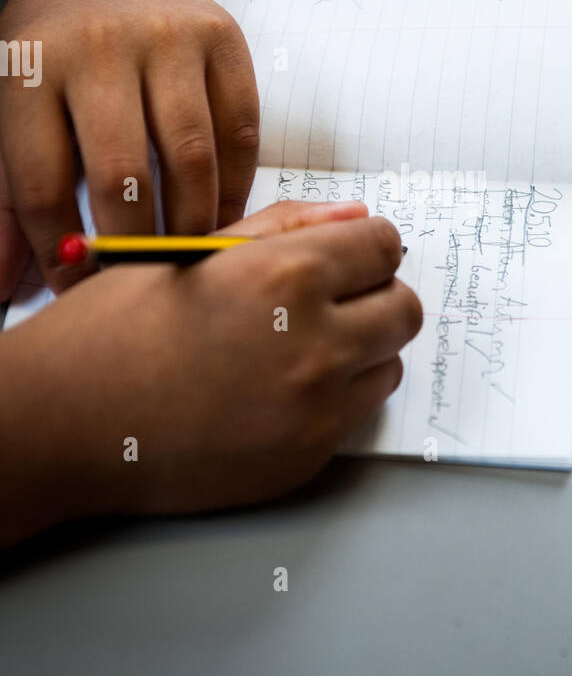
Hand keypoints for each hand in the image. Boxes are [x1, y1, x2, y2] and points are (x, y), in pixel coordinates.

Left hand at [0, 0, 258, 298]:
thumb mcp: (12, 105)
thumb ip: (10, 195)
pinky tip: (218, 211)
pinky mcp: (224, 40)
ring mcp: (169, 40)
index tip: (77, 286)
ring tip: (186, 255)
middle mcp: (101, 47)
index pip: (42, 184)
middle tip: (140, 281)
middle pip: (121, 176)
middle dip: (132, 247)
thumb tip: (2, 282)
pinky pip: (240, 134)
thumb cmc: (55, 42)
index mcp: (33, 67)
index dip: (60, 251)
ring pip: (191, 160)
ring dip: (191, 224)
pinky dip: (234, 186)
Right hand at [0, 200, 422, 542]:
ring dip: (361, 351)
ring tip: (296, 347)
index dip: (366, 246)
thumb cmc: (113, 329)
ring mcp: (315, 409)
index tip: (349, 255)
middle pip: (404, 309)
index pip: (384, 247)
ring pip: (388, 365)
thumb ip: (285, 230)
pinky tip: (276, 390)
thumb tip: (353, 218)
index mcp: (287, 276)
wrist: (64, 422)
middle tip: (331, 300)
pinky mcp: (306, 458)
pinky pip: (354, 416)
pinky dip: (333, 400)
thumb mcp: (195, 254)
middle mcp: (315, 343)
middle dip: (375, 296)